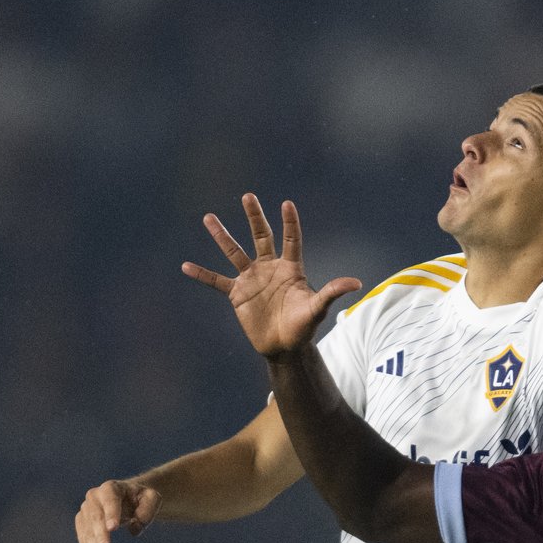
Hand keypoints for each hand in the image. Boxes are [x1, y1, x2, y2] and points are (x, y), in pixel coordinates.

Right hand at [75, 479, 160, 542]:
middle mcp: (93, 497)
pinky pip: (83, 541)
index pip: (110, 499)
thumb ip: (147, 510)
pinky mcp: (82, 524)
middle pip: (95, 518)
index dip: (111, 513)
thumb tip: (134, 529)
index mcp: (111, 488)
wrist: (129, 499)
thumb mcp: (153, 498)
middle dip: (100, 536)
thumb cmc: (142, 498)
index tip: (113, 529)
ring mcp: (85, 511)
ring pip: (87, 532)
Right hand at [181, 194, 361, 358]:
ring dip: (222, 236)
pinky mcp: (237, 294)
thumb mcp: (318, 308)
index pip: (291, 239)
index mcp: (291, 268)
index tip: (287, 203)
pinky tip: (186, 266)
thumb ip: (332, 292)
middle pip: (261, 236)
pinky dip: (202, 274)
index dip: (290, 223)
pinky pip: (216, 281)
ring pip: (234, 252)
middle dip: (255, 217)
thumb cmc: (304, 326)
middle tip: (248, 196)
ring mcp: (252, 279)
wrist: (285, 347)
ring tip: (208, 217)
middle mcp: (270, 268)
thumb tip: (357, 283)